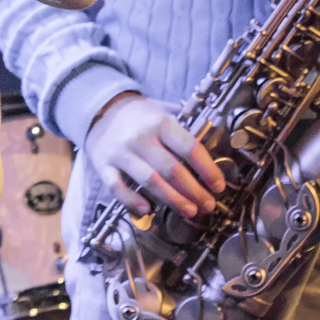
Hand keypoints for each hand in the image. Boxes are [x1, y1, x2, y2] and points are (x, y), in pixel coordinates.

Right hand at [85, 93, 224, 220]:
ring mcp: (120, 151)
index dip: (207, 169)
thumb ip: (186, 125)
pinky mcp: (103, 164)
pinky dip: (131, 201)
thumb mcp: (163, 109)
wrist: (100, 108)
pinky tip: (147, 210)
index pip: (189, 147)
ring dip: (173, 199)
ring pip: (150, 181)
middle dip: (194, 191)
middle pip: (172, 169)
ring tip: (190, 211)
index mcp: (159, 121)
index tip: (219, 185)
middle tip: (208, 205)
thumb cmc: (140, 114)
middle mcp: (140, 136)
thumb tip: (217, 141)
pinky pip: (116, 187)